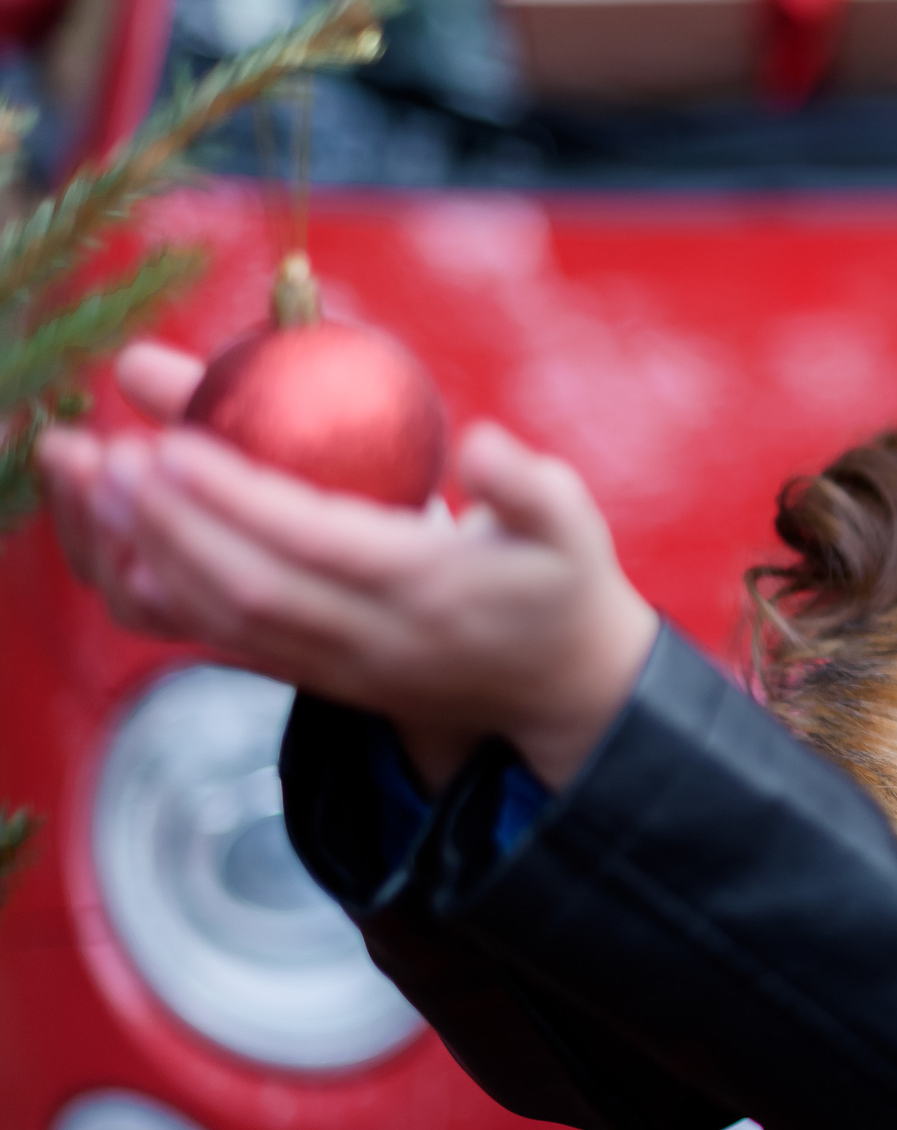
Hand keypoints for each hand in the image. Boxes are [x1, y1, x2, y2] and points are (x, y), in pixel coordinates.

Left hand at [37, 343, 659, 790]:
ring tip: (89, 478)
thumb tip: (480, 443)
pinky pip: (221, 640)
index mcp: (433, 589)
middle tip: (105, 450)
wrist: (557, 688)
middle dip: (166, 522)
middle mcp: (374, 638)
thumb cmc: (561, 582)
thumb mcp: (574, 525)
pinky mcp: (312, 676)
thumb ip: (531, 484)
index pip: (318, 543)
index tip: (176, 440)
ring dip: (144, 553)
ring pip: (221, 619)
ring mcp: (337, 666)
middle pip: (248, 586)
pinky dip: (161, 594)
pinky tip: (117, 539)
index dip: (240, 499)